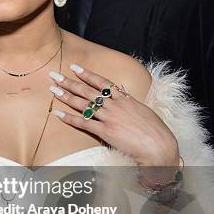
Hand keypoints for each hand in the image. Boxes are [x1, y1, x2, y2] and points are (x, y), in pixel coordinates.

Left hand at [49, 64, 178, 167]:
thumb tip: (121, 89)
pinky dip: (70, 118)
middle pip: (88, 91)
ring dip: (66, 96)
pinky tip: (58, 113)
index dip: (87, 74)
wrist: (159, 146)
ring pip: (84, 104)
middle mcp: (115, 106)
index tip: (74, 67)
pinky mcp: (106, 132)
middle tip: (55, 75)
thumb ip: (129, 100)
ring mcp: (110, 118)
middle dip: (70, 82)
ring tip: (53, 89)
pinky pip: (84, 123)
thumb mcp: (143, 110)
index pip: (102, 83)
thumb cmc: (155, 130)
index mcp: (125, 99)